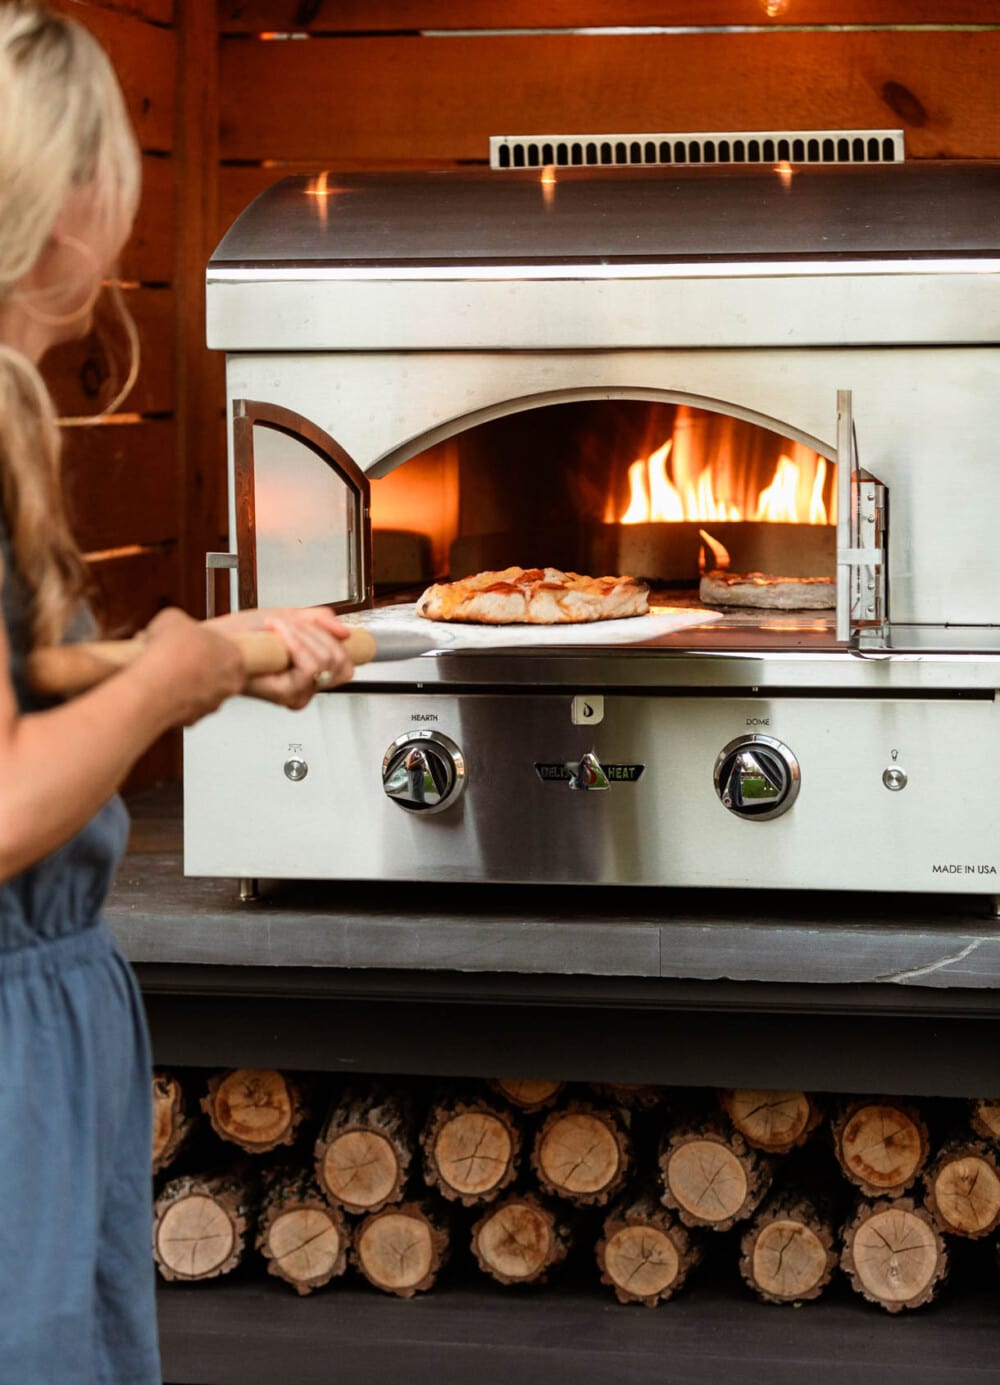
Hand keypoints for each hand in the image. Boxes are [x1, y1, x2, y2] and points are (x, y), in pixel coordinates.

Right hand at [136, 608, 245, 726]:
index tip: (191, 642)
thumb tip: (172, 625)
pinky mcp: (196, 718)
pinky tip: (160, 687)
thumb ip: (181, 623)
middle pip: (214, 670)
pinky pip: (186, 705)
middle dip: (195, 663)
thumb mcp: (173, 618)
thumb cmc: (169, 654)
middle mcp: (230, 682)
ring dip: (185, 681)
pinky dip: (174, 698)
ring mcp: (214, 702)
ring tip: (163, 670)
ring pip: (201, 689)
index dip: (204, 644)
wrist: (153, 687)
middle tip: (176, 656)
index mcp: (234, 655)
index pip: (225, 647)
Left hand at [243, 607, 354, 709]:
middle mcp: (305, 689)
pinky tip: (276, 630)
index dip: (338, 641)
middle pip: (339, 663)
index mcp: (309, 675)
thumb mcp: (289, 618)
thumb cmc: (242, 635)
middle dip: (318, 633)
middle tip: (292, 623)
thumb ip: (320, 621)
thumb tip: (345, 632)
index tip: (324, 627)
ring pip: (324, 662)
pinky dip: (294, 640)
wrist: (214, 641)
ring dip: (303, 634)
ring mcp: (296, 693)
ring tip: (280, 626)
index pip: (346, 665)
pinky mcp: (284, 693)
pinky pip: (308, 665)